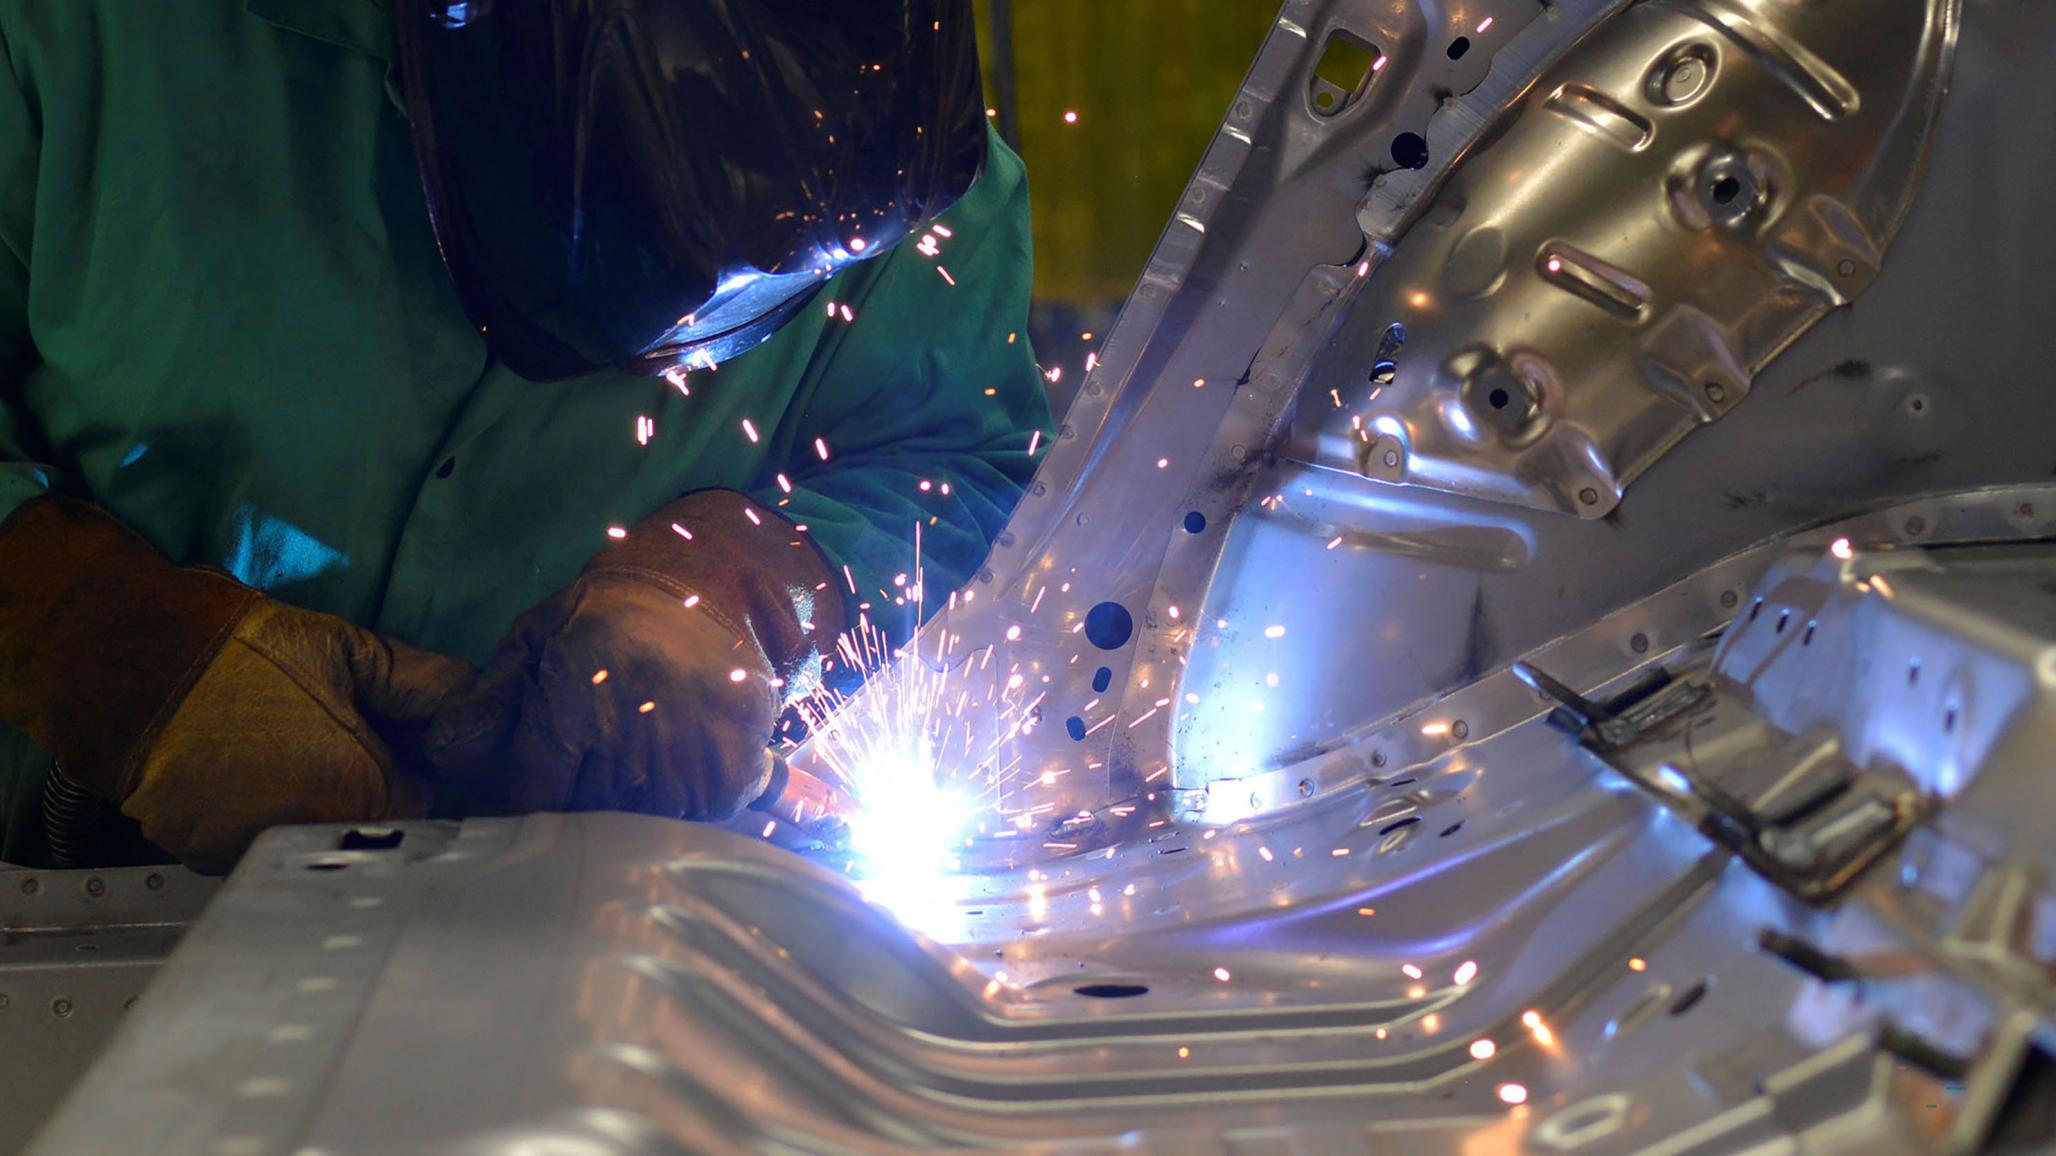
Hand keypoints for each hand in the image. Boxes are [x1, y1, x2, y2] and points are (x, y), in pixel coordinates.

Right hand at [0, 499, 475, 870]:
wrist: (133, 664)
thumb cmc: (249, 654)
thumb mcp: (350, 650)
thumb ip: (424, 681)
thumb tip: (479, 699)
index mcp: (361, 796)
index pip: (421, 808)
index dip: (410, 770)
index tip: (389, 742)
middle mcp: (311, 841)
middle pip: (367, 831)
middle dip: (366, 795)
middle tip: (334, 744)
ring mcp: (250, 856)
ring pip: (308, 844)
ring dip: (309, 813)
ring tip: (283, 757)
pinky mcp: (200, 857)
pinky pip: (252, 849)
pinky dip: (256, 823)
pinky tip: (244, 779)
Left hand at [429, 490, 842, 819]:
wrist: (705, 592)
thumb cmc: (608, 617)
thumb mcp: (535, 637)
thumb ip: (490, 696)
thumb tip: (442, 758)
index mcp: (580, 695)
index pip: (534, 793)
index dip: (526, 798)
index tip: (531, 788)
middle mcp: (636, 734)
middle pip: (585, 815)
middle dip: (574, 803)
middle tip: (581, 774)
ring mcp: (689, 761)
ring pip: (637, 827)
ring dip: (625, 811)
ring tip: (625, 771)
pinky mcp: (733, 776)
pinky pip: (692, 823)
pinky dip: (677, 810)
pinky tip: (669, 774)